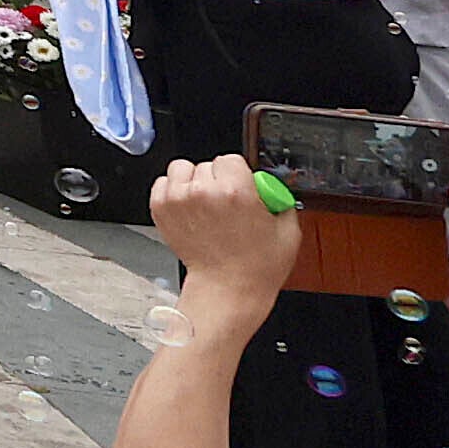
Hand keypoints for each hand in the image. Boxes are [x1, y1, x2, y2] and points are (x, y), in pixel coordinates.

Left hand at [155, 151, 309, 313]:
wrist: (227, 288)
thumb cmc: (257, 266)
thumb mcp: (287, 231)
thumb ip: (280, 200)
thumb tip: (272, 188)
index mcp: (236, 191)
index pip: (230, 159)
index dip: (239, 174)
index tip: (242, 186)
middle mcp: (204, 191)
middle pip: (208, 165)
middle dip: (218, 180)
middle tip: (227, 202)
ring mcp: (178, 199)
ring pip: (182, 169)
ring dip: (193, 181)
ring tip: (206, 203)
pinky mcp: (161, 208)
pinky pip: (163, 183)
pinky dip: (174, 191)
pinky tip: (190, 208)